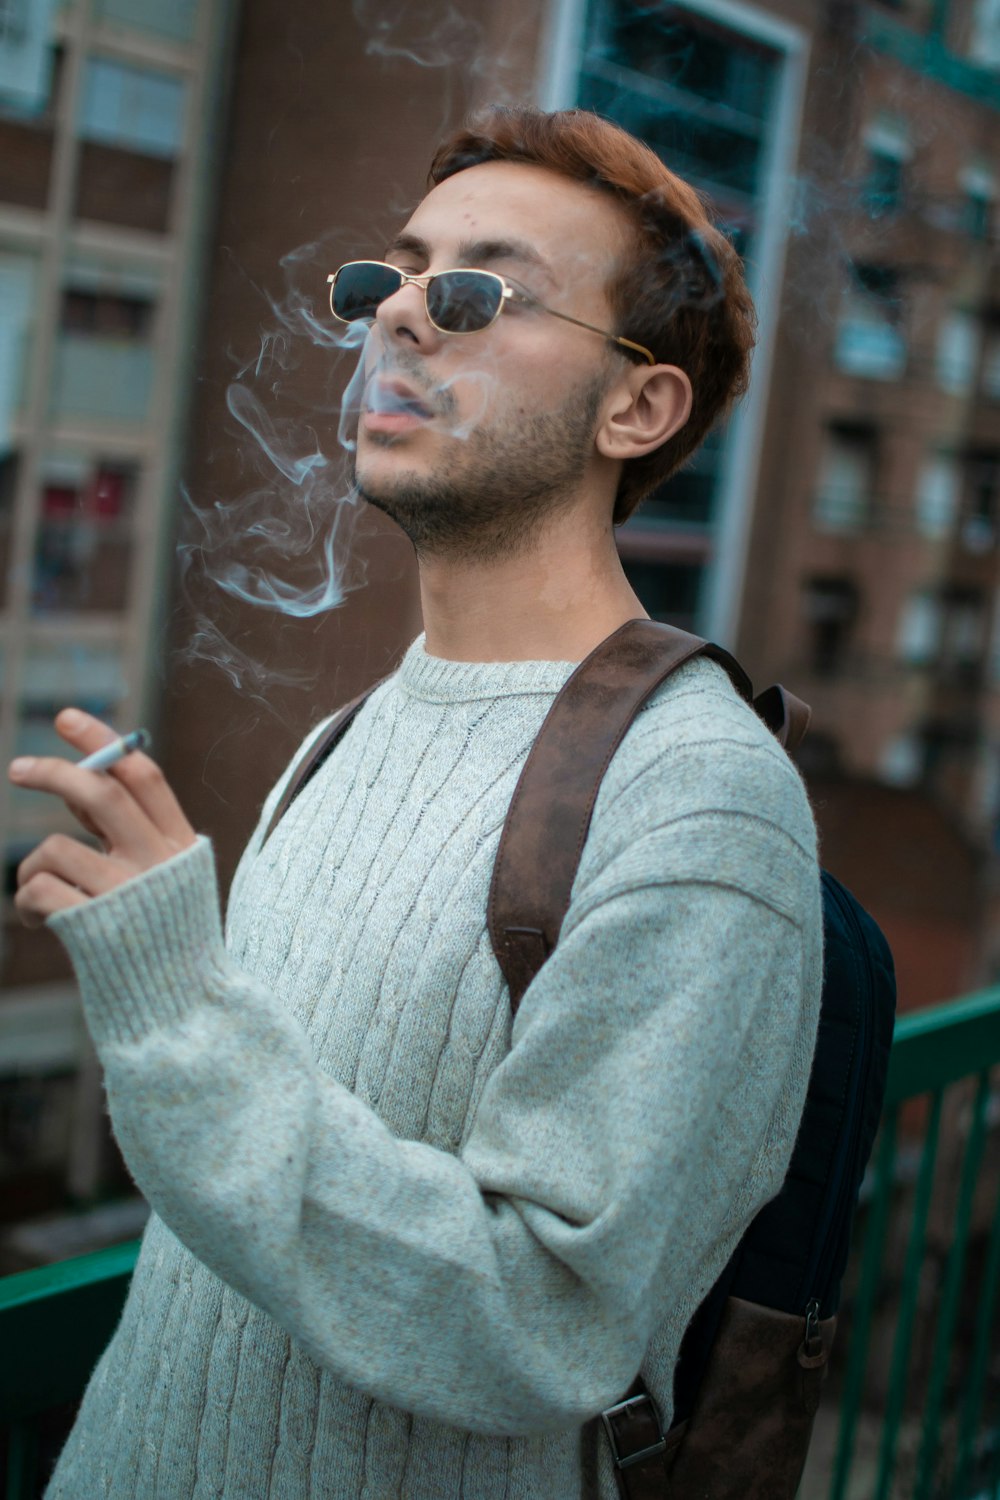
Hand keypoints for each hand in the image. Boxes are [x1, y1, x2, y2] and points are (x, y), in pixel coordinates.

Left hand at [9, 709, 196, 926]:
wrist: (183, 1013)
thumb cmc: (166, 940)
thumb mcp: (165, 879)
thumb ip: (131, 831)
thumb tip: (84, 775)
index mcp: (180, 847)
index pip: (143, 775)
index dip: (102, 742)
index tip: (66, 718)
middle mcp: (157, 865)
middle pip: (101, 794)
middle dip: (55, 772)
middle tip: (18, 767)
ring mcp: (126, 896)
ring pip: (55, 847)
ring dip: (33, 865)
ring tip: (40, 891)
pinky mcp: (94, 928)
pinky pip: (40, 890)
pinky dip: (27, 901)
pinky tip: (38, 920)